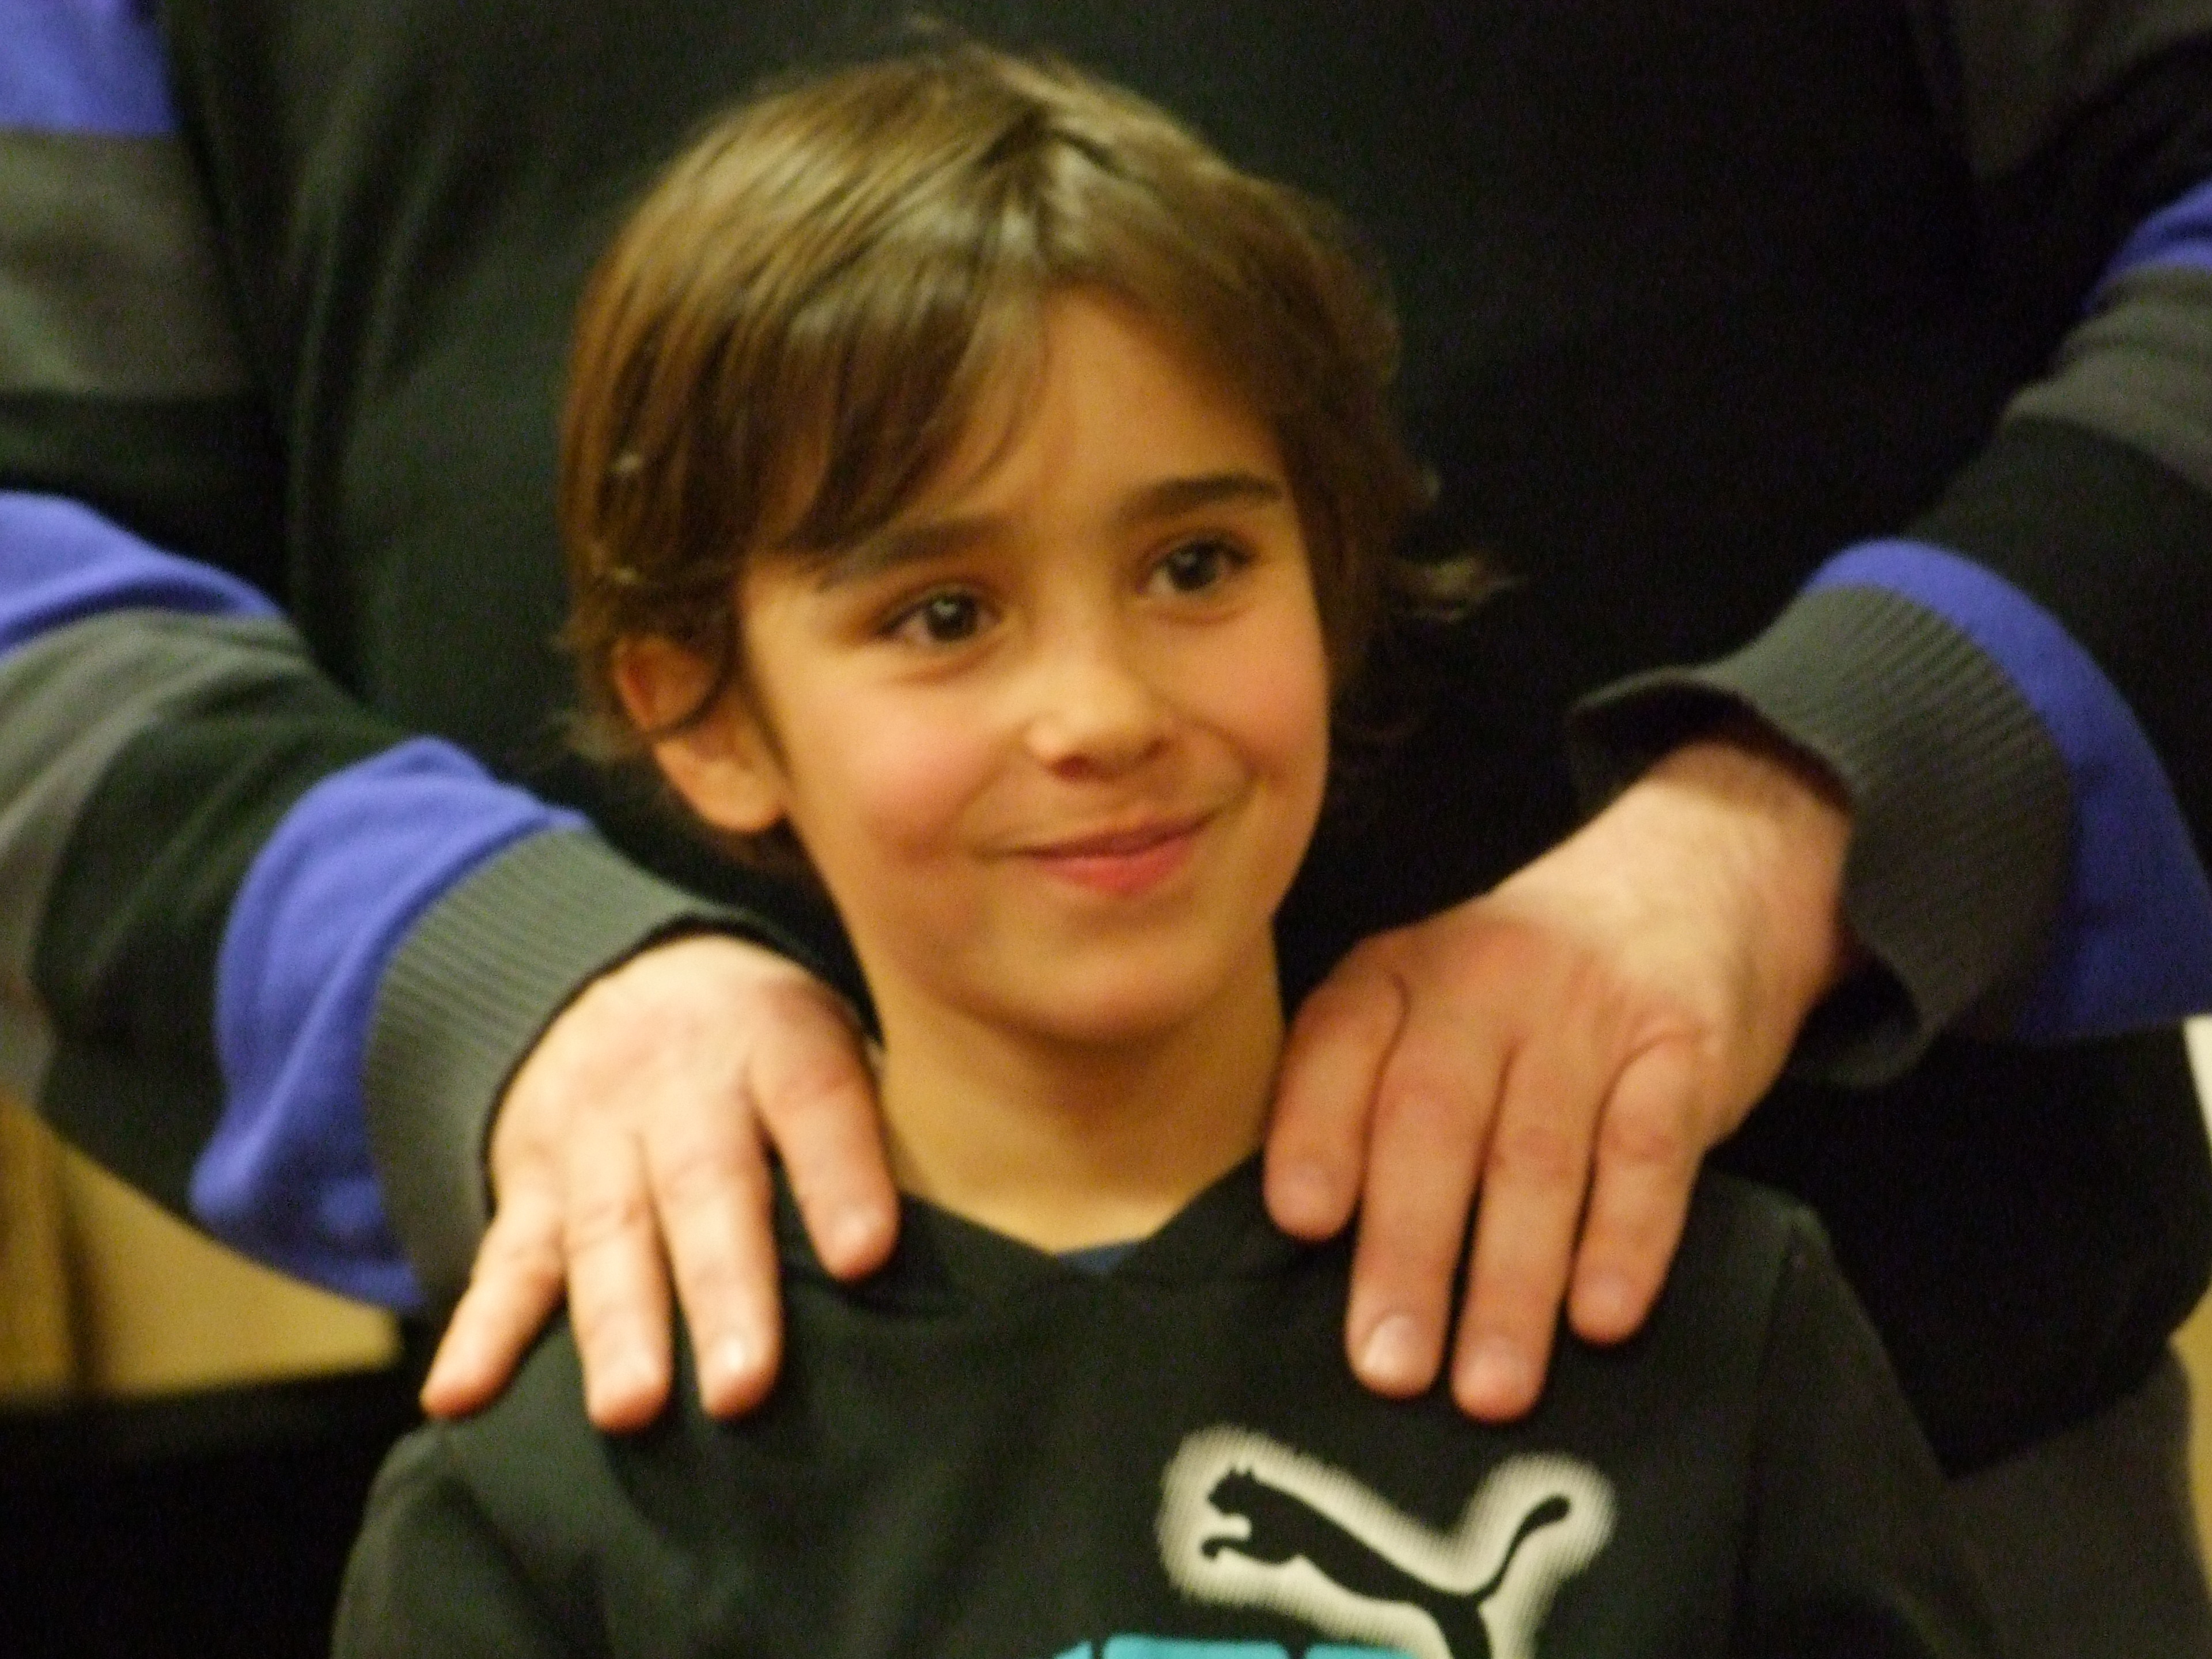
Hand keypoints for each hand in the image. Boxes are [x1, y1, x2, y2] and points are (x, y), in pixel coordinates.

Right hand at [417, 934, 897, 1429]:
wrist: (626, 971)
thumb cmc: (767, 1044)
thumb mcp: (828, 1038)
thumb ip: (872, 1129)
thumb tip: (945, 1250)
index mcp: (776, 1042)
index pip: (816, 1103)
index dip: (840, 1176)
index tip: (866, 1254)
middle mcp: (681, 1087)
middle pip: (703, 1188)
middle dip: (724, 1289)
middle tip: (746, 1386)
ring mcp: (597, 1137)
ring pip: (607, 1235)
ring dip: (618, 1327)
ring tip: (632, 1410)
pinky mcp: (532, 1184)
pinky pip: (506, 1259)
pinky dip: (481, 1331)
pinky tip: (460, 1396)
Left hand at [1264, 731, 1855, 1418]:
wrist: (1693, 880)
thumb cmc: (1524, 993)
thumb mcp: (1430, 1005)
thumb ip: (1368, 1098)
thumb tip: (1312, 1258)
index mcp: (1396, 976)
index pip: (1339, 1047)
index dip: (1316, 1131)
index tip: (1303, 1222)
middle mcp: (1481, 981)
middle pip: (1433, 1121)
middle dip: (1408, 1253)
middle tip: (1389, 1365)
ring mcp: (1585, 1012)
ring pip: (1537, 1156)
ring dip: (1510, 1282)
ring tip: (1489, 1387)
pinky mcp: (1683, 1046)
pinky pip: (1648, 1151)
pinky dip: (1624, 1239)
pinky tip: (1601, 1316)